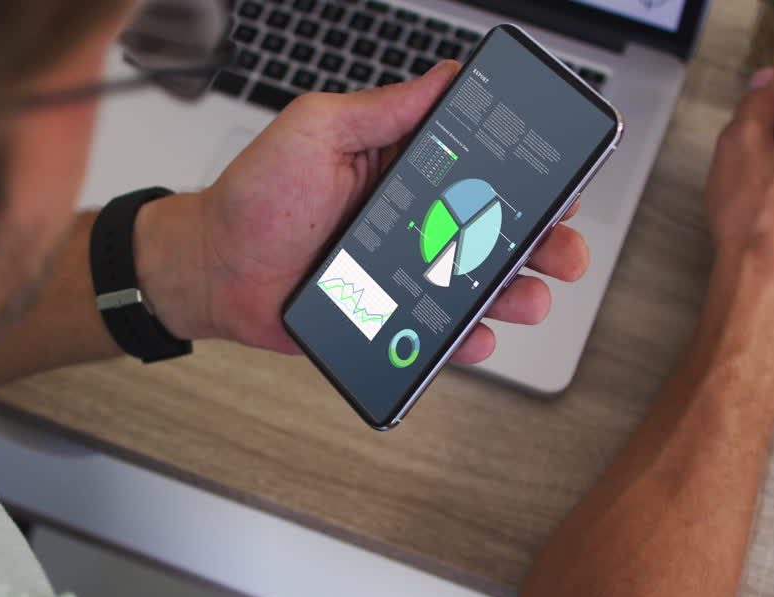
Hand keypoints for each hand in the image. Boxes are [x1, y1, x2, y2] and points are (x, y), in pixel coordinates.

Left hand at [142, 62, 588, 364]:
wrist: (212, 270)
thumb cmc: (253, 199)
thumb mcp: (313, 131)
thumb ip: (380, 109)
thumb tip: (444, 77)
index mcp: (404, 169)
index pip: (483, 168)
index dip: (527, 175)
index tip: (560, 181)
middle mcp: (413, 221)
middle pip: (498, 231)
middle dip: (543, 239)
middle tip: (561, 246)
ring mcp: (404, 273)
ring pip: (481, 285)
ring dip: (517, 291)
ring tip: (527, 295)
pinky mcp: (388, 318)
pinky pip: (438, 334)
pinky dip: (465, 341)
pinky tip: (476, 336)